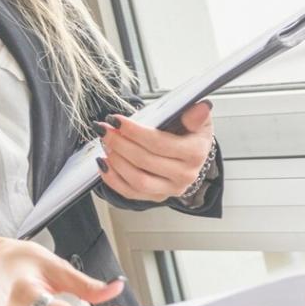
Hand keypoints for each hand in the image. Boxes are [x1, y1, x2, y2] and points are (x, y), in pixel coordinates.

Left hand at [96, 99, 214, 201]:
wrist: (190, 153)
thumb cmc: (188, 133)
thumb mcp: (195, 119)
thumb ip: (194, 115)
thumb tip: (201, 108)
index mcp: (195, 153)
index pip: (159, 143)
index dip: (135, 132)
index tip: (117, 120)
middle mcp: (185, 175)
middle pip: (145, 161)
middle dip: (120, 144)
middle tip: (105, 130)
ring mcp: (171, 189)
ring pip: (138, 180)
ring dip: (116, 162)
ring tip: (106, 144)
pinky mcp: (157, 197)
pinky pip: (131, 193)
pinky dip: (113, 180)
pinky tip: (104, 164)